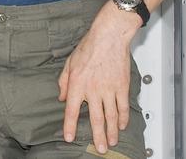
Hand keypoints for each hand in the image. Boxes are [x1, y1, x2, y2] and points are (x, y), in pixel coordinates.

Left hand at [58, 6, 140, 153]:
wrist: (109, 37)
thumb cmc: (89, 47)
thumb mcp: (69, 63)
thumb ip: (64, 82)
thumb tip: (62, 98)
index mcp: (78, 84)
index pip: (72, 110)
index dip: (70, 126)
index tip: (69, 137)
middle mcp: (94, 90)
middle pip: (96, 119)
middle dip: (97, 136)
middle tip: (99, 149)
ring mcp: (109, 90)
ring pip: (111, 117)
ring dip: (111, 132)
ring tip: (111, 142)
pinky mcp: (122, 87)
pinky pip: (123, 107)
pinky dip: (123, 118)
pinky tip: (121, 126)